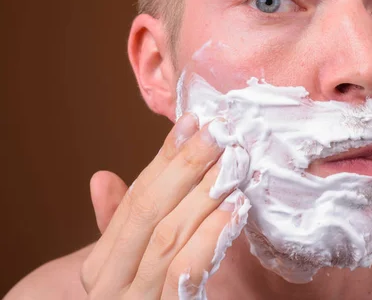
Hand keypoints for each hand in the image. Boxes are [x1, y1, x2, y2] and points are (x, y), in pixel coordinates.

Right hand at [81, 113, 241, 298]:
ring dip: (203, 196)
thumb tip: (102, 178)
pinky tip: (234, 209)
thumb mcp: (132, 265)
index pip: (133, 202)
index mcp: (100, 266)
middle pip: (148, 213)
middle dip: (186, 168)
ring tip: (232, 165)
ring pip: (167, 238)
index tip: (193, 123)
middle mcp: (109, 286)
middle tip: (220, 134)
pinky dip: (210, 236)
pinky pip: (185, 273)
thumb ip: (121, 225)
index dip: (163, 160)